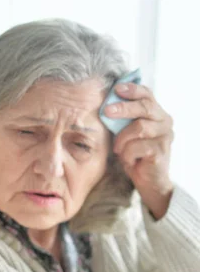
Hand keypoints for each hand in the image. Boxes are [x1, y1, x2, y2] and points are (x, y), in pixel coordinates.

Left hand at [104, 82, 173, 218]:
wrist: (149, 183)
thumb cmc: (136, 156)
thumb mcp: (127, 135)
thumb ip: (123, 121)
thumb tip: (105, 106)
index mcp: (157, 114)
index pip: (147, 95)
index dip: (132, 89)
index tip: (116, 88)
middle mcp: (165, 122)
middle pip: (145, 107)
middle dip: (123, 108)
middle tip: (106, 111)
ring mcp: (165, 136)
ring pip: (139, 127)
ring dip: (122, 139)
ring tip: (118, 149)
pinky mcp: (161, 151)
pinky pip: (137, 147)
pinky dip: (127, 154)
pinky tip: (128, 160)